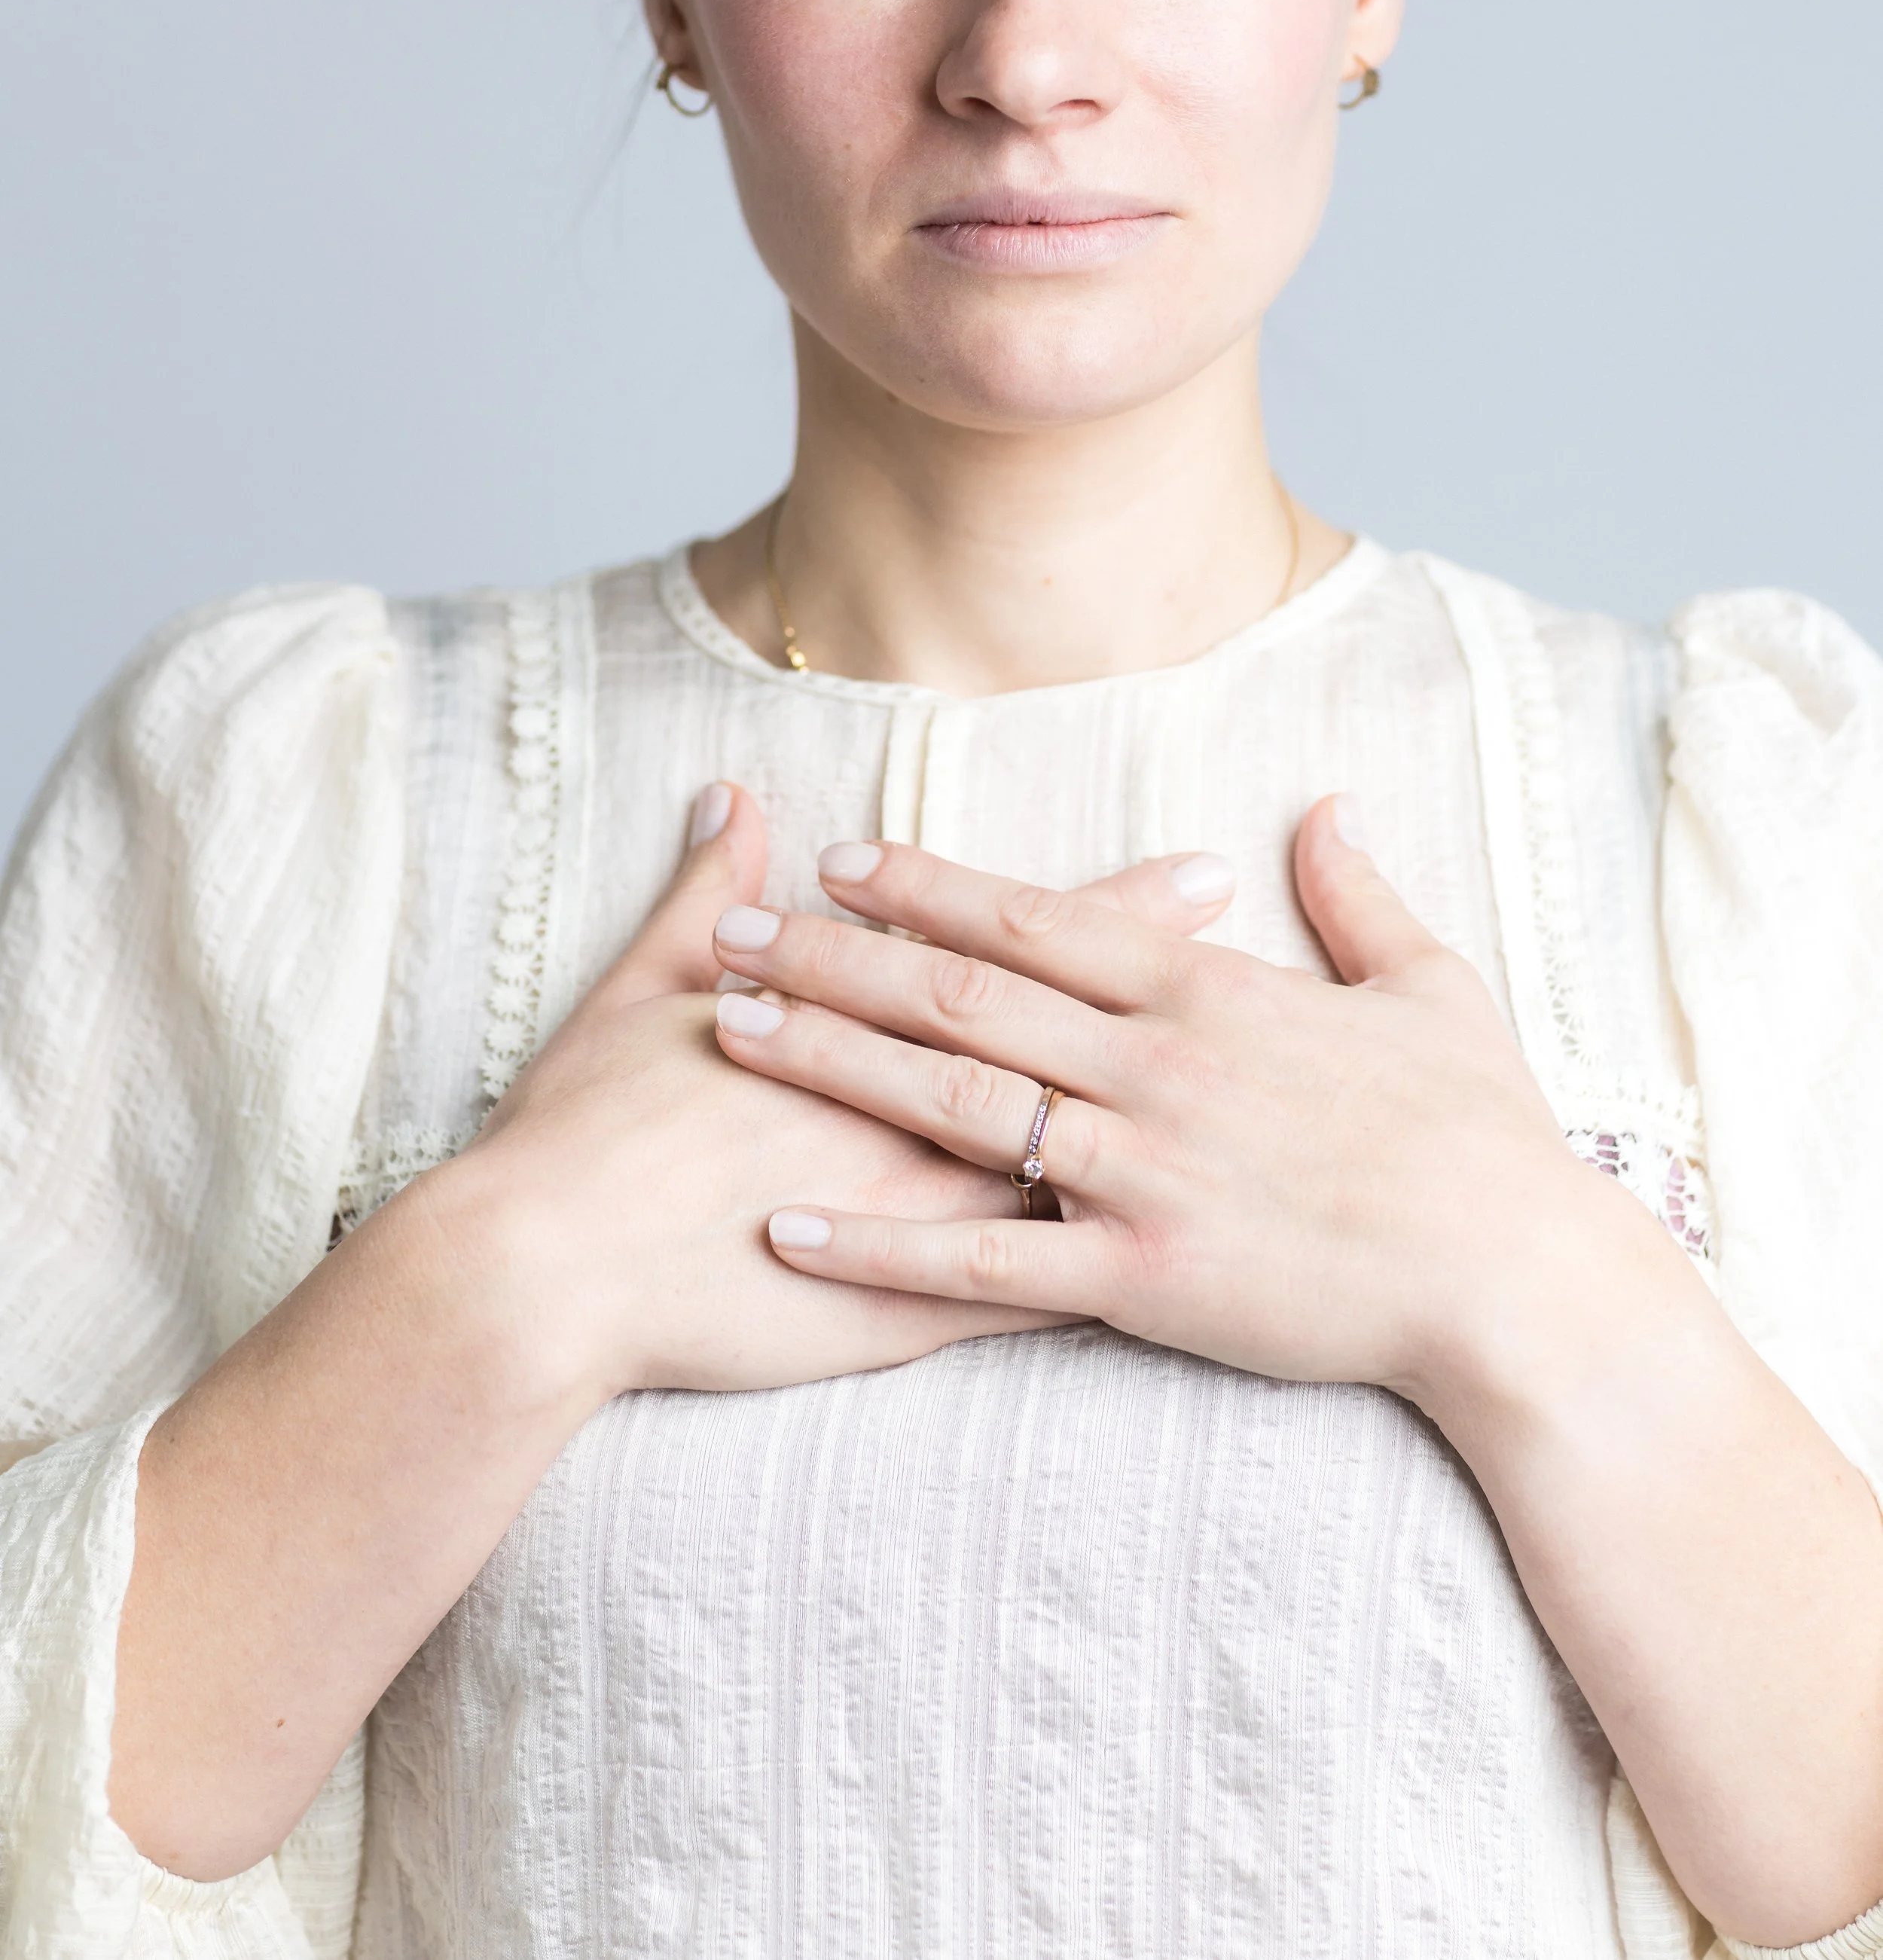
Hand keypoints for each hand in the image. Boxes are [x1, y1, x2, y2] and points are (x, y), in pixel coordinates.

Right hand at [463, 786, 1241, 1404]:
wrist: (538, 1268)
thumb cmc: (580, 1129)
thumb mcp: (641, 989)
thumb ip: (703, 897)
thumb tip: (732, 802)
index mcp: (861, 1024)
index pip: (1015, 952)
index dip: (1116, 913)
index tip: (1202, 871)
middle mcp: (909, 1108)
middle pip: (1077, 1045)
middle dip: (1185, 1005)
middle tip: (1292, 981)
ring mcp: (917, 1213)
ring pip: (1076, 1170)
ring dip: (1170, 1136)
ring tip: (1265, 1107)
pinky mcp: (902, 1316)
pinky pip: (1029, 1298)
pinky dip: (1108, 1280)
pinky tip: (1194, 1272)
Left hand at [707, 800, 1643, 1405]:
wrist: (1519, 1279)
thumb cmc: (1484, 1137)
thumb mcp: (1432, 988)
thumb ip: (1360, 896)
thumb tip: (1328, 808)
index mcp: (1207, 990)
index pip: (1035, 920)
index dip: (927, 888)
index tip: (839, 861)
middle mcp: (1152, 1064)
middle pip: (960, 995)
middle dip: (833, 958)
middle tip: (729, 933)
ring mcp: (1140, 1169)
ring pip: (949, 1103)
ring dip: (830, 1064)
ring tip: (732, 1035)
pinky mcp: (1141, 1276)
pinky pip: (982, 1262)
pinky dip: (879, 1244)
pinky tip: (790, 1228)